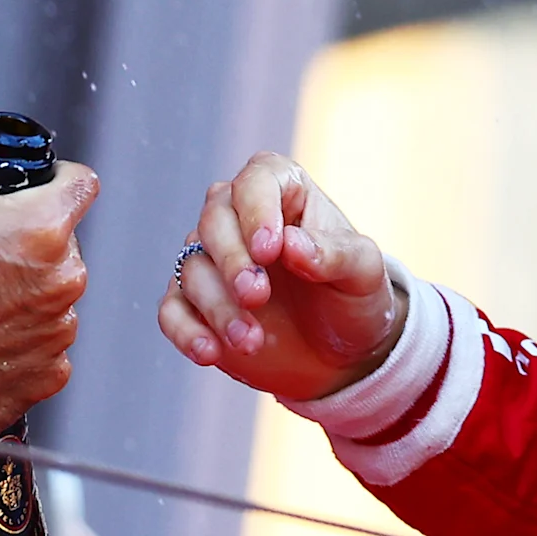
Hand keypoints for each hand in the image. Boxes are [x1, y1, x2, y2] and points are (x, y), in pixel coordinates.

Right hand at [0, 135, 97, 435]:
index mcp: (42, 227)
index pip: (81, 183)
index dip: (57, 183)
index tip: (39, 194)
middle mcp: (63, 278)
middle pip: (62, 245)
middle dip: (30, 247)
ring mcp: (60, 330)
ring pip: (53, 297)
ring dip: (24, 297)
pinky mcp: (51, 373)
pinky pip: (44, 345)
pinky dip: (20, 343)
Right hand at [157, 151, 405, 401]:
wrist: (339, 353)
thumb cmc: (353, 297)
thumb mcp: (364, 274)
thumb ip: (335, 253)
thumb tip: (291, 243)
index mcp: (282, 191)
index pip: (256, 182)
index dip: (257, 212)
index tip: (270, 250)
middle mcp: (238, 217)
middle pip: (214, 221)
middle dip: (232, 261)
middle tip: (256, 297)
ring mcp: (212, 261)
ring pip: (193, 268)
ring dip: (218, 306)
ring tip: (251, 340)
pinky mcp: (195, 305)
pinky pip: (172, 310)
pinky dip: (185, 330)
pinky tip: (209, 352)